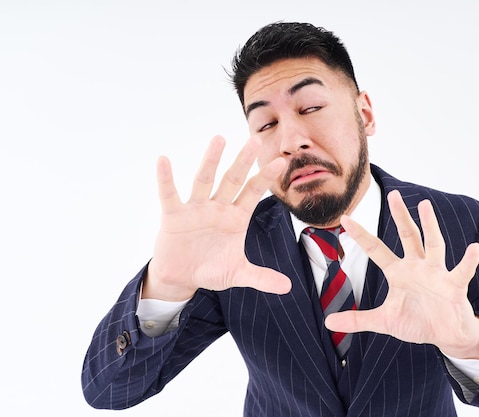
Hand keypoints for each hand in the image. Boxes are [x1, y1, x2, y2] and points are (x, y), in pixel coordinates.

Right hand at [143, 135, 290, 300]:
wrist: (182, 278)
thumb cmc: (211, 270)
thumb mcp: (238, 274)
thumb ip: (261, 278)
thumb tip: (287, 287)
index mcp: (236, 218)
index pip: (253, 193)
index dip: (265, 178)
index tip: (281, 161)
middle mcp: (218, 208)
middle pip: (232, 180)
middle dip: (243, 161)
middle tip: (255, 139)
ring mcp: (196, 209)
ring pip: (204, 181)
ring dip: (211, 160)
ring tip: (219, 138)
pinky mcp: (174, 216)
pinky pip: (169, 194)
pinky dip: (165, 178)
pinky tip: (163, 160)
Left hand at [326, 190, 478, 358]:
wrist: (446, 335)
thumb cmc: (417, 322)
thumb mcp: (385, 321)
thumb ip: (358, 320)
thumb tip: (328, 322)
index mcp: (398, 273)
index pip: (376, 249)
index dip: (361, 234)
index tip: (345, 218)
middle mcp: (417, 266)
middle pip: (408, 236)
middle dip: (400, 216)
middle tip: (393, 194)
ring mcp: (436, 273)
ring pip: (433, 244)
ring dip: (430, 226)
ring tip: (425, 205)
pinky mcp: (454, 285)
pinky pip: (462, 270)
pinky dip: (469, 260)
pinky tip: (473, 248)